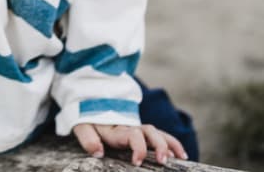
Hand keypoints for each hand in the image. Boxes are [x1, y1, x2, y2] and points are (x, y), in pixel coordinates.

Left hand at [72, 123, 187, 165]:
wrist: (90, 102)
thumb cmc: (87, 119)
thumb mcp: (82, 127)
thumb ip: (88, 139)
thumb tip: (98, 153)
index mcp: (117, 129)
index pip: (132, 135)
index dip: (138, 147)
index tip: (137, 162)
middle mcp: (131, 127)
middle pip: (150, 132)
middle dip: (160, 145)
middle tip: (163, 161)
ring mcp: (138, 128)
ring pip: (158, 132)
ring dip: (170, 144)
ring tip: (181, 158)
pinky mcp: (141, 131)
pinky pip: (160, 135)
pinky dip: (172, 143)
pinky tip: (181, 155)